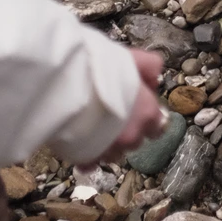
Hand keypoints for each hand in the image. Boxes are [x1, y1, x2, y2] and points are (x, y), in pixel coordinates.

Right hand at [80, 48, 164, 166]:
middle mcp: (132, 136)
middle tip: (114, 113)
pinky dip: (90, 156)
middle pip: (136, 139)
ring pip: (115, 152)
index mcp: (146, 113)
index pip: (158, 124)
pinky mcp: (87, 158)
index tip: (138, 109)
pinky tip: (83, 145)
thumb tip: (155, 79)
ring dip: (110, 143)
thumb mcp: (131, 58)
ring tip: (96, 125)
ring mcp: (110, 150)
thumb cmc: (100, 70)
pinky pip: (92, 162)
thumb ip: (150, 67)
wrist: (63, 86)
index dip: (149, 117)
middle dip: (128, 130)